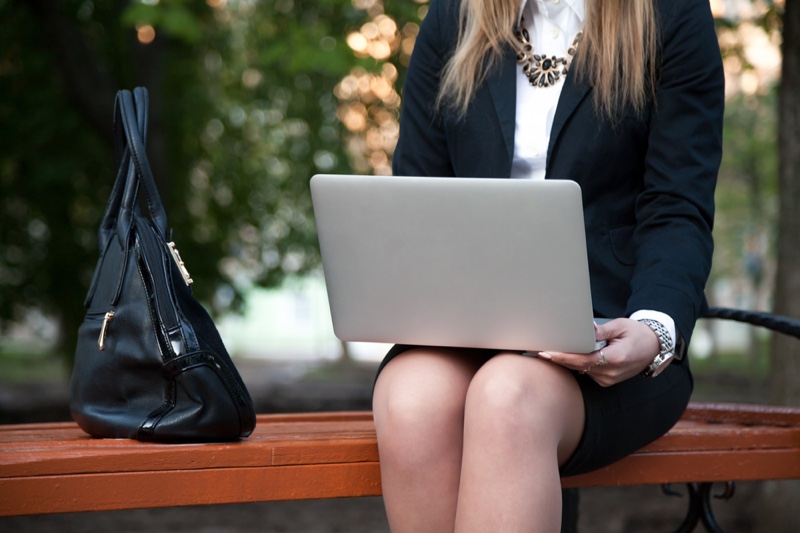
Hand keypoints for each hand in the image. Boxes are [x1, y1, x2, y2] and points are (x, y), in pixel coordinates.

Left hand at [537, 318, 661, 386]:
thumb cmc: (637, 334)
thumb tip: (584, 329)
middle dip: (559, 359)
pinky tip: (567, 356)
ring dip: (567, 361)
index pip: (583, 359)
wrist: (654, 348)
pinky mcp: (607, 381)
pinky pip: (587, 372)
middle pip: (578, 366)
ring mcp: (609, 379)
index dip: (564, 357)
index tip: (548, 353)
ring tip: (550, 350)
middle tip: (539, 350)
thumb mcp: (620, 326)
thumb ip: (601, 330)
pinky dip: (577, 364)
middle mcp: (611, 372)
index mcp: (615, 358)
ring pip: (581, 370)